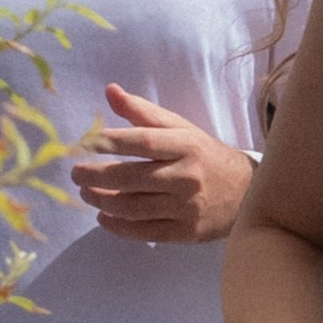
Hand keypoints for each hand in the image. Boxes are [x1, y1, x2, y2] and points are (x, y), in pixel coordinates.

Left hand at [70, 87, 257, 244]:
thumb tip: (110, 91)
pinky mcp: (187, 232)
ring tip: (87, 194)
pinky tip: (104, 217)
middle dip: (96, 176)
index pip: (142, 142)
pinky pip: (145, 232)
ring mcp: (188, 207)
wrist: (246, 191)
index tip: (84, 144)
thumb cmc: (204, 156)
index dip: (109, 143)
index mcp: (186, 145)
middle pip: (132, 177)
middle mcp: (187, 176)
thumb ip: (143, 112)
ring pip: (134, 207)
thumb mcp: (180, 128)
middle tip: (75, 174)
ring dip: (102, 201)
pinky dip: (119, 226)